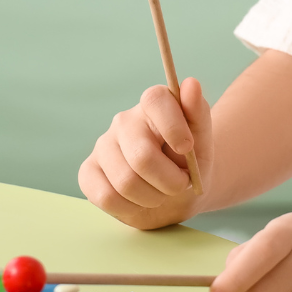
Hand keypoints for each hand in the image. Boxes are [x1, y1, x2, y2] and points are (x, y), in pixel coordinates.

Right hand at [79, 78, 212, 229]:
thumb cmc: (190, 165)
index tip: (187, 149)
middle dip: (169, 181)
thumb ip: (198, 114)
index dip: (173, 126)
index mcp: (153, 106)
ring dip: (152, 198)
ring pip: (124, 181)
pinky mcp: (88, 172)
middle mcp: (124, 121)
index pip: (155, 99)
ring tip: (160, 194)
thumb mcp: (203, 142)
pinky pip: (105, 196)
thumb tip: (191, 84)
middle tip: (179, 185)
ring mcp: (102, 146)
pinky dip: (129, 208)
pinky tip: (139, 202)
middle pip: (141, 155)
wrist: (178, 194)